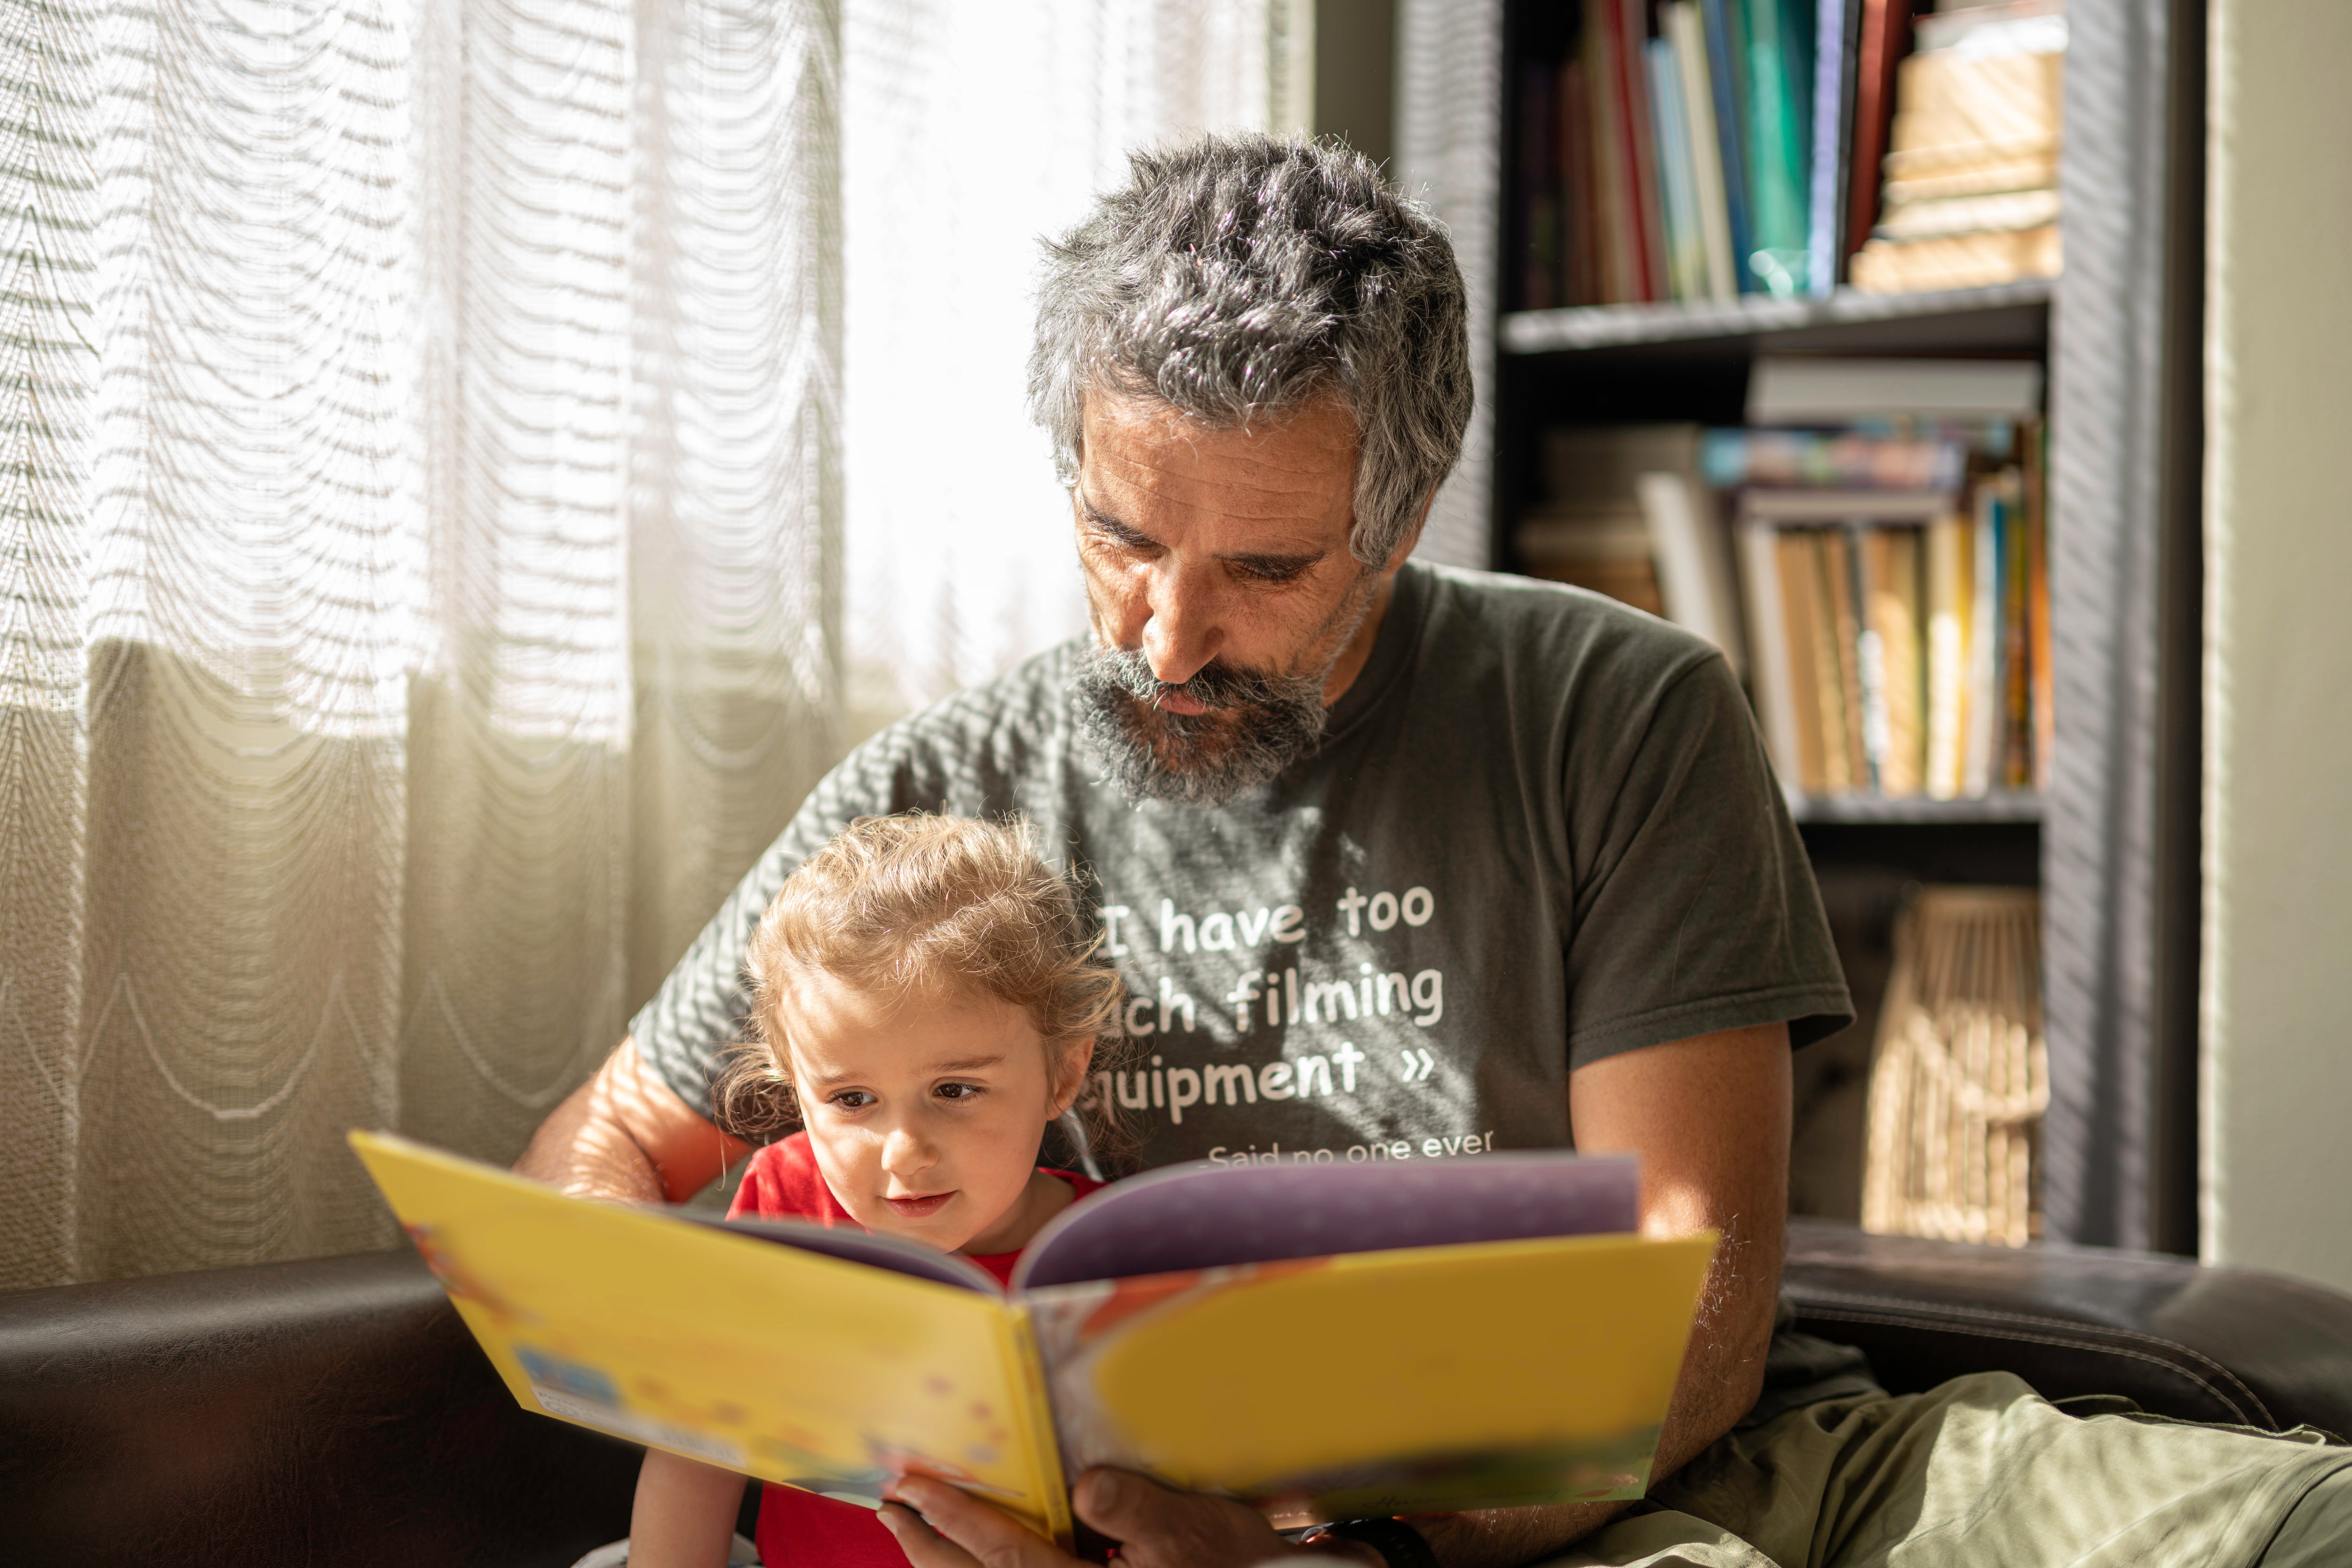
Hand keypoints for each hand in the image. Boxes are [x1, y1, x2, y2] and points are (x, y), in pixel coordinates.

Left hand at [877, 1469, 1380, 1567]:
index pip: (1006, 1557)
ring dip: (946, 1564)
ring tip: (911, 1530)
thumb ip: (1136, 1509)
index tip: (913, 1488)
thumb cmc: (1234, 1564)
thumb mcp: (1192, 1528)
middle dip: (928, 1548)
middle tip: (889, 1507)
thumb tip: (1088, 1488)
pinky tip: (968, 1558)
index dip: (957, 1521)